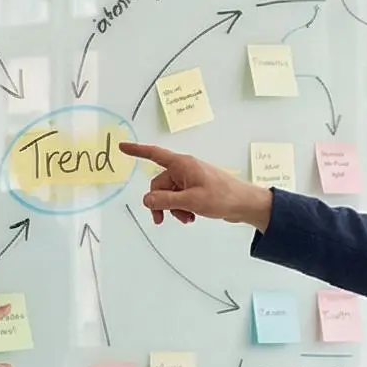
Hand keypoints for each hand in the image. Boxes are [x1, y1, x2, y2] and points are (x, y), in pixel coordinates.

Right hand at [119, 141, 274, 228]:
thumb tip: (146, 201)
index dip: (137, 151)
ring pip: (169, 194)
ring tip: (187, 218)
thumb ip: (166, 201)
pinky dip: (182, 208)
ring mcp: (190, 179)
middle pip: (159, 184)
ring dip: (173, 208)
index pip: (154, 154)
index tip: (122, 146)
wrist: (245, 204)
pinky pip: (180, 198)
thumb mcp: (191, 201)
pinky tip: (192, 216)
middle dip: (161, 203)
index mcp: (182, 164)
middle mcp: (184, 169)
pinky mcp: (196, 188)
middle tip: (163, 220)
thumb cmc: (222, 197)